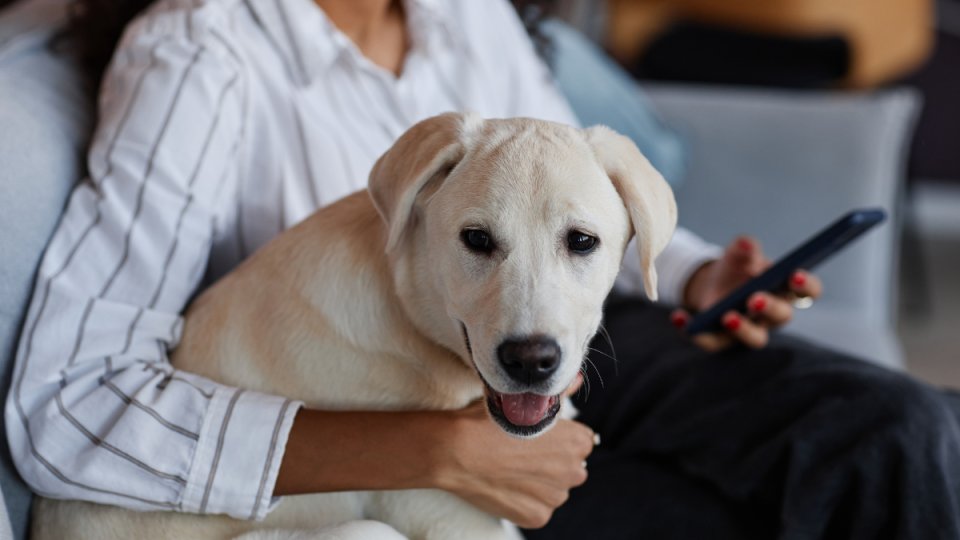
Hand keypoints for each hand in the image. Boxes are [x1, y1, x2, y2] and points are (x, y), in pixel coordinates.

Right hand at [432, 399, 593, 528]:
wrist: (456, 451)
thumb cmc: (488, 422)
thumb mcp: (524, 401)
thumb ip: (559, 393)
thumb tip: (576, 380)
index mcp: (577, 442)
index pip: (580, 441)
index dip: (558, 438)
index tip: (537, 437)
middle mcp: (574, 472)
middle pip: (569, 467)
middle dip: (552, 462)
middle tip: (521, 453)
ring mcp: (555, 498)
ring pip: (553, 489)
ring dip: (539, 483)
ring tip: (510, 469)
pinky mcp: (537, 517)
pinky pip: (537, 508)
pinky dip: (524, 501)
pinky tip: (505, 485)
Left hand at [672, 236, 821, 350]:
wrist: (713, 283)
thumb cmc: (737, 267)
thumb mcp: (737, 253)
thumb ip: (744, 248)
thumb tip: (746, 244)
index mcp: (785, 290)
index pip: (807, 292)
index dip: (806, 285)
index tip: (794, 274)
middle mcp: (773, 315)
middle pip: (781, 317)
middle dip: (769, 307)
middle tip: (754, 298)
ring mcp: (750, 330)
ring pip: (755, 338)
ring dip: (742, 329)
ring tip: (727, 316)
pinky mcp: (724, 341)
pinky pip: (712, 342)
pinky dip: (695, 331)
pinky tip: (679, 317)